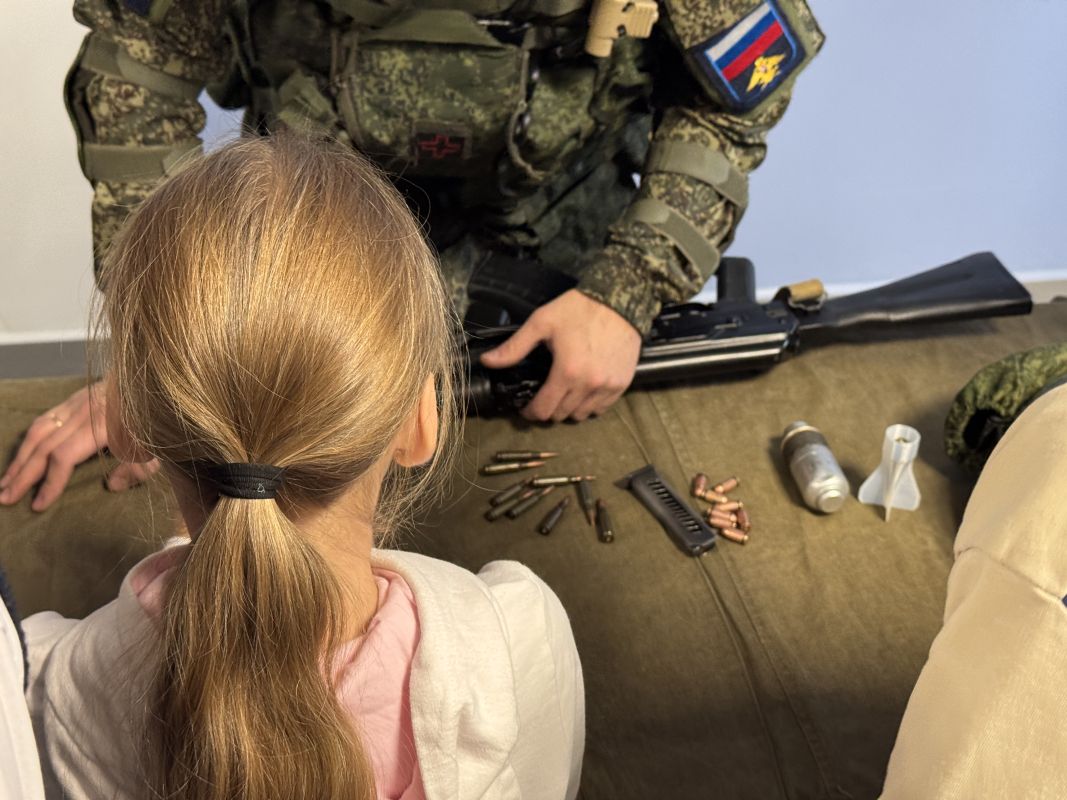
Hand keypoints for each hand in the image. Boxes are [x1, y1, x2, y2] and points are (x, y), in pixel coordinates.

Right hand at [0, 381, 158, 510]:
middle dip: (22, 475)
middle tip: (5, 499)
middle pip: (43, 446)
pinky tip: (20, 457)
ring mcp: (76, 403)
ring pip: (38, 432)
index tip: (39, 505)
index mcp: (103, 425)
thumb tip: (111, 486)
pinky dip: (28, 441)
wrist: (155, 379)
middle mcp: (83, 412)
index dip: (50, 482)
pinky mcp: (73, 399)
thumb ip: (137, 470)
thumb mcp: (158, 448)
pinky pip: (43, 421)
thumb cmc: (158, 418)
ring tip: (5, 482)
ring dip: (19, 459)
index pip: (64, 456)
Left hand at [480, 289, 641, 421]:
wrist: (619, 301)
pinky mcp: (622, 384)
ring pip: (582, 415)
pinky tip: (583, 391)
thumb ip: (515, 347)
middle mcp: (589, 385)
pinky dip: (590, 405)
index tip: (526, 406)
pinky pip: (602, 408)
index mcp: (567, 372)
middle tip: (544, 396)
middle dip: (548, 409)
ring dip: (569, 409)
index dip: (531, 412)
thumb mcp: (542, 322)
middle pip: (562, 415)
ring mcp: (608, 386)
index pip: (544, 410)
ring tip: (563, 394)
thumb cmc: (578, 309)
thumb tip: (487, 362)